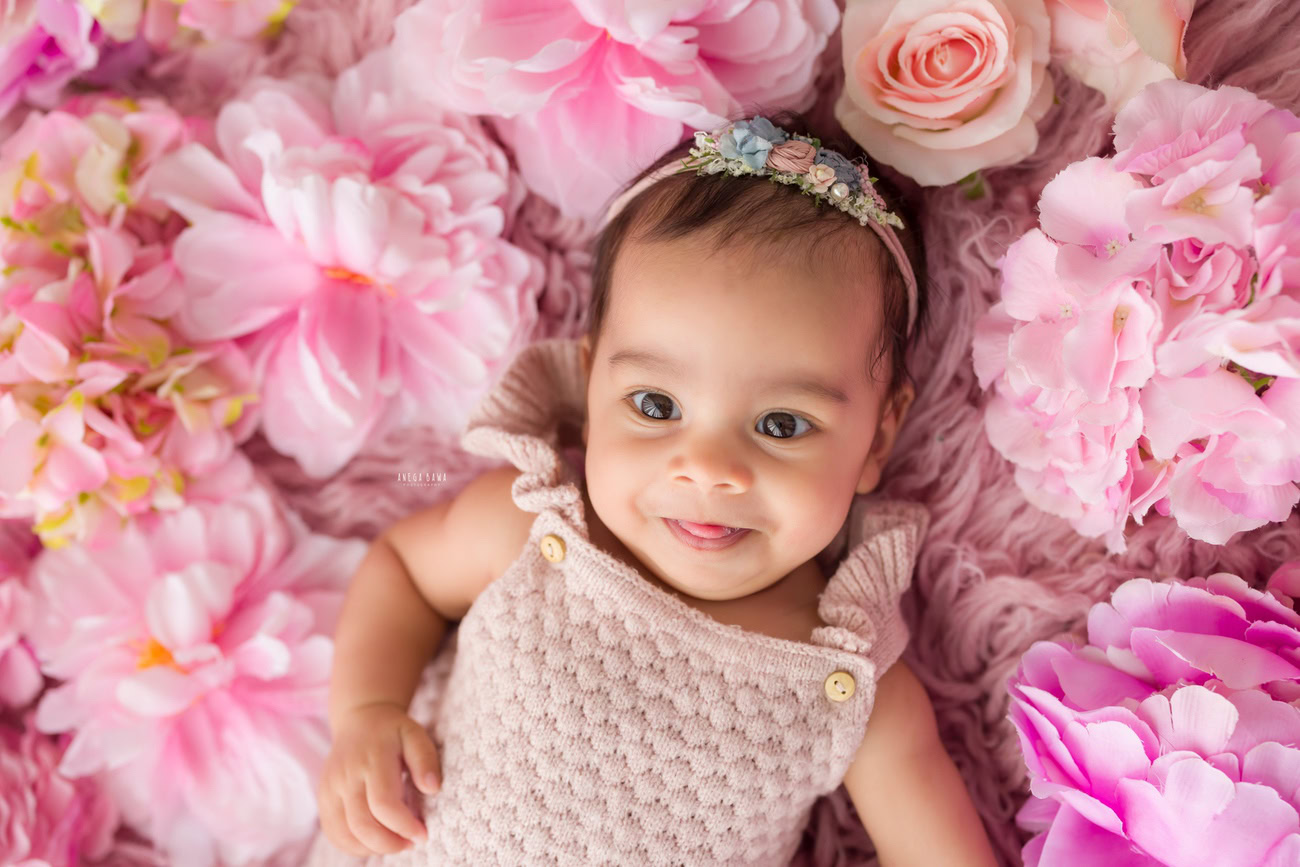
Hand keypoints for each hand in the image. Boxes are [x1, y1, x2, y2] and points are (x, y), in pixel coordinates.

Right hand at [317, 702, 442, 856]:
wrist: (360, 718)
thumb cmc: (393, 730)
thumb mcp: (415, 734)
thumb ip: (426, 759)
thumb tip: (432, 789)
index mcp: (372, 760)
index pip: (383, 805)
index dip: (403, 826)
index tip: (422, 834)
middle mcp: (346, 776)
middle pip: (361, 825)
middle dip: (389, 844)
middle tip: (410, 843)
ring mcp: (330, 788)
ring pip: (344, 834)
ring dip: (371, 848)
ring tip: (394, 843)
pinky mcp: (323, 797)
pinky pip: (333, 833)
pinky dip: (353, 846)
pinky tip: (374, 842)